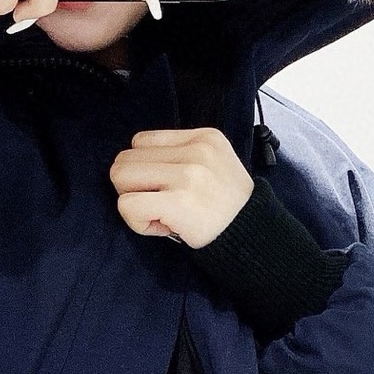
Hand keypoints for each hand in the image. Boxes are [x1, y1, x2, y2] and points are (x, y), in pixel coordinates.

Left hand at [109, 128, 254, 246]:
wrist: (253, 236)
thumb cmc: (225, 206)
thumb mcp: (213, 164)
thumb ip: (178, 155)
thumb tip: (131, 164)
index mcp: (203, 137)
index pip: (140, 142)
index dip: (145, 168)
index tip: (167, 189)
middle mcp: (196, 151)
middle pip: (125, 159)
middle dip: (133, 186)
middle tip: (159, 204)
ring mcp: (189, 176)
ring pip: (120, 177)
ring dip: (133, 202)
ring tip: (161, 214)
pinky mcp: (179, 202)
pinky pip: (127, 205)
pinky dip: (137, 222)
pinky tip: (163, 227)